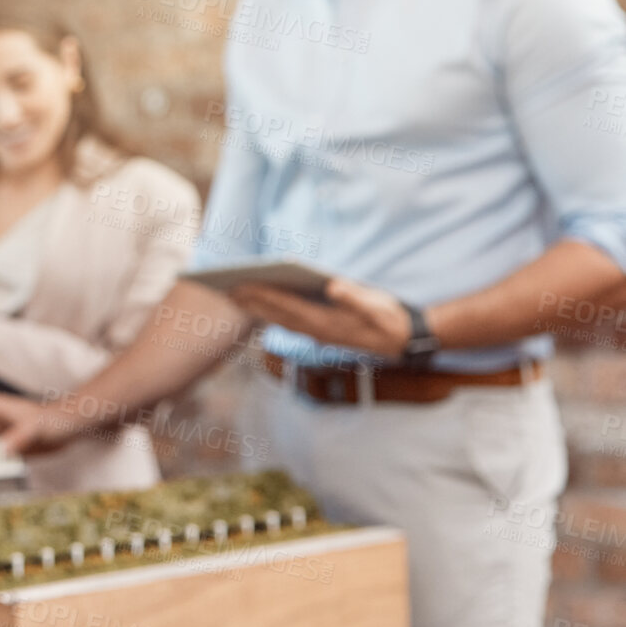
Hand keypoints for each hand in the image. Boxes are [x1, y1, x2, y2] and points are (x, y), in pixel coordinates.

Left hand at [227, 278, 413, 359]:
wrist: (402, 340)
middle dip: (252, 302)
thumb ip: (356, 298)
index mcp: (327, 324)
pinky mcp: (321, 331)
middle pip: (277, 315)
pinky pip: (290, 321)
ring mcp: (318, 333)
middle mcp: (317, 331)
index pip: (287, 308)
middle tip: (225, 289)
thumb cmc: (389, 319)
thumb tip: (333, 287)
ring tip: (235, 294)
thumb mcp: (379, 307)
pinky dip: (272, 311)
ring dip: (257, 308)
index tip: (241, 286)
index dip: (263, 296)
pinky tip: (260, 302)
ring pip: (280, 320)